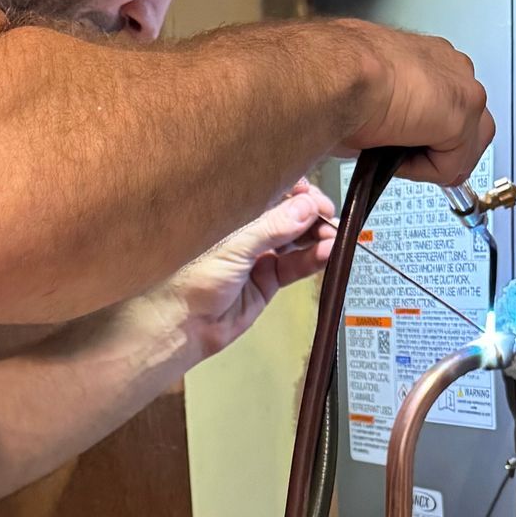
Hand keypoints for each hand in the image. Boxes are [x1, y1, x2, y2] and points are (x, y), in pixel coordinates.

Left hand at [163, 180, 338, 363]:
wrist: (182, 324)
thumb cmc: (190, 280)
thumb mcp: (234, 247)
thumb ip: (272, 227)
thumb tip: (305, 206)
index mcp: (234, 213)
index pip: (272, 192)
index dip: (296, 192)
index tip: (314, 196)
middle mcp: (247, 231)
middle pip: (289, 215)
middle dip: (312, 214)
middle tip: (328, 217)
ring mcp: (260, 255)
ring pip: (297, 239)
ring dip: (317, 236)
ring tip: (333, 237)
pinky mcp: (268, 279)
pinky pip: (296, 264)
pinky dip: (314, 258)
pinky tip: (327, 252)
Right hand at [336, 19, 492, 184]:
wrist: (333, 74)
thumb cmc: (333, 78)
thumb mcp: (367, 101)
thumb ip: (392, 120)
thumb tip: (384, 144)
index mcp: (425, 58)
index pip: (447, 104)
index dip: (430, 136)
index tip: (404, 148)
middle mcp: (449, 66)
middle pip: (471, 127)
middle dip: (444, 153)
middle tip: (407, 162)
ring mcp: (462, 87)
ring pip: (466, 148)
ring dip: (434, 163)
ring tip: (397, 157)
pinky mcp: (463, 112)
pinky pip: (452, 164)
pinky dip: (424, 171)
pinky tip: (397, 155)